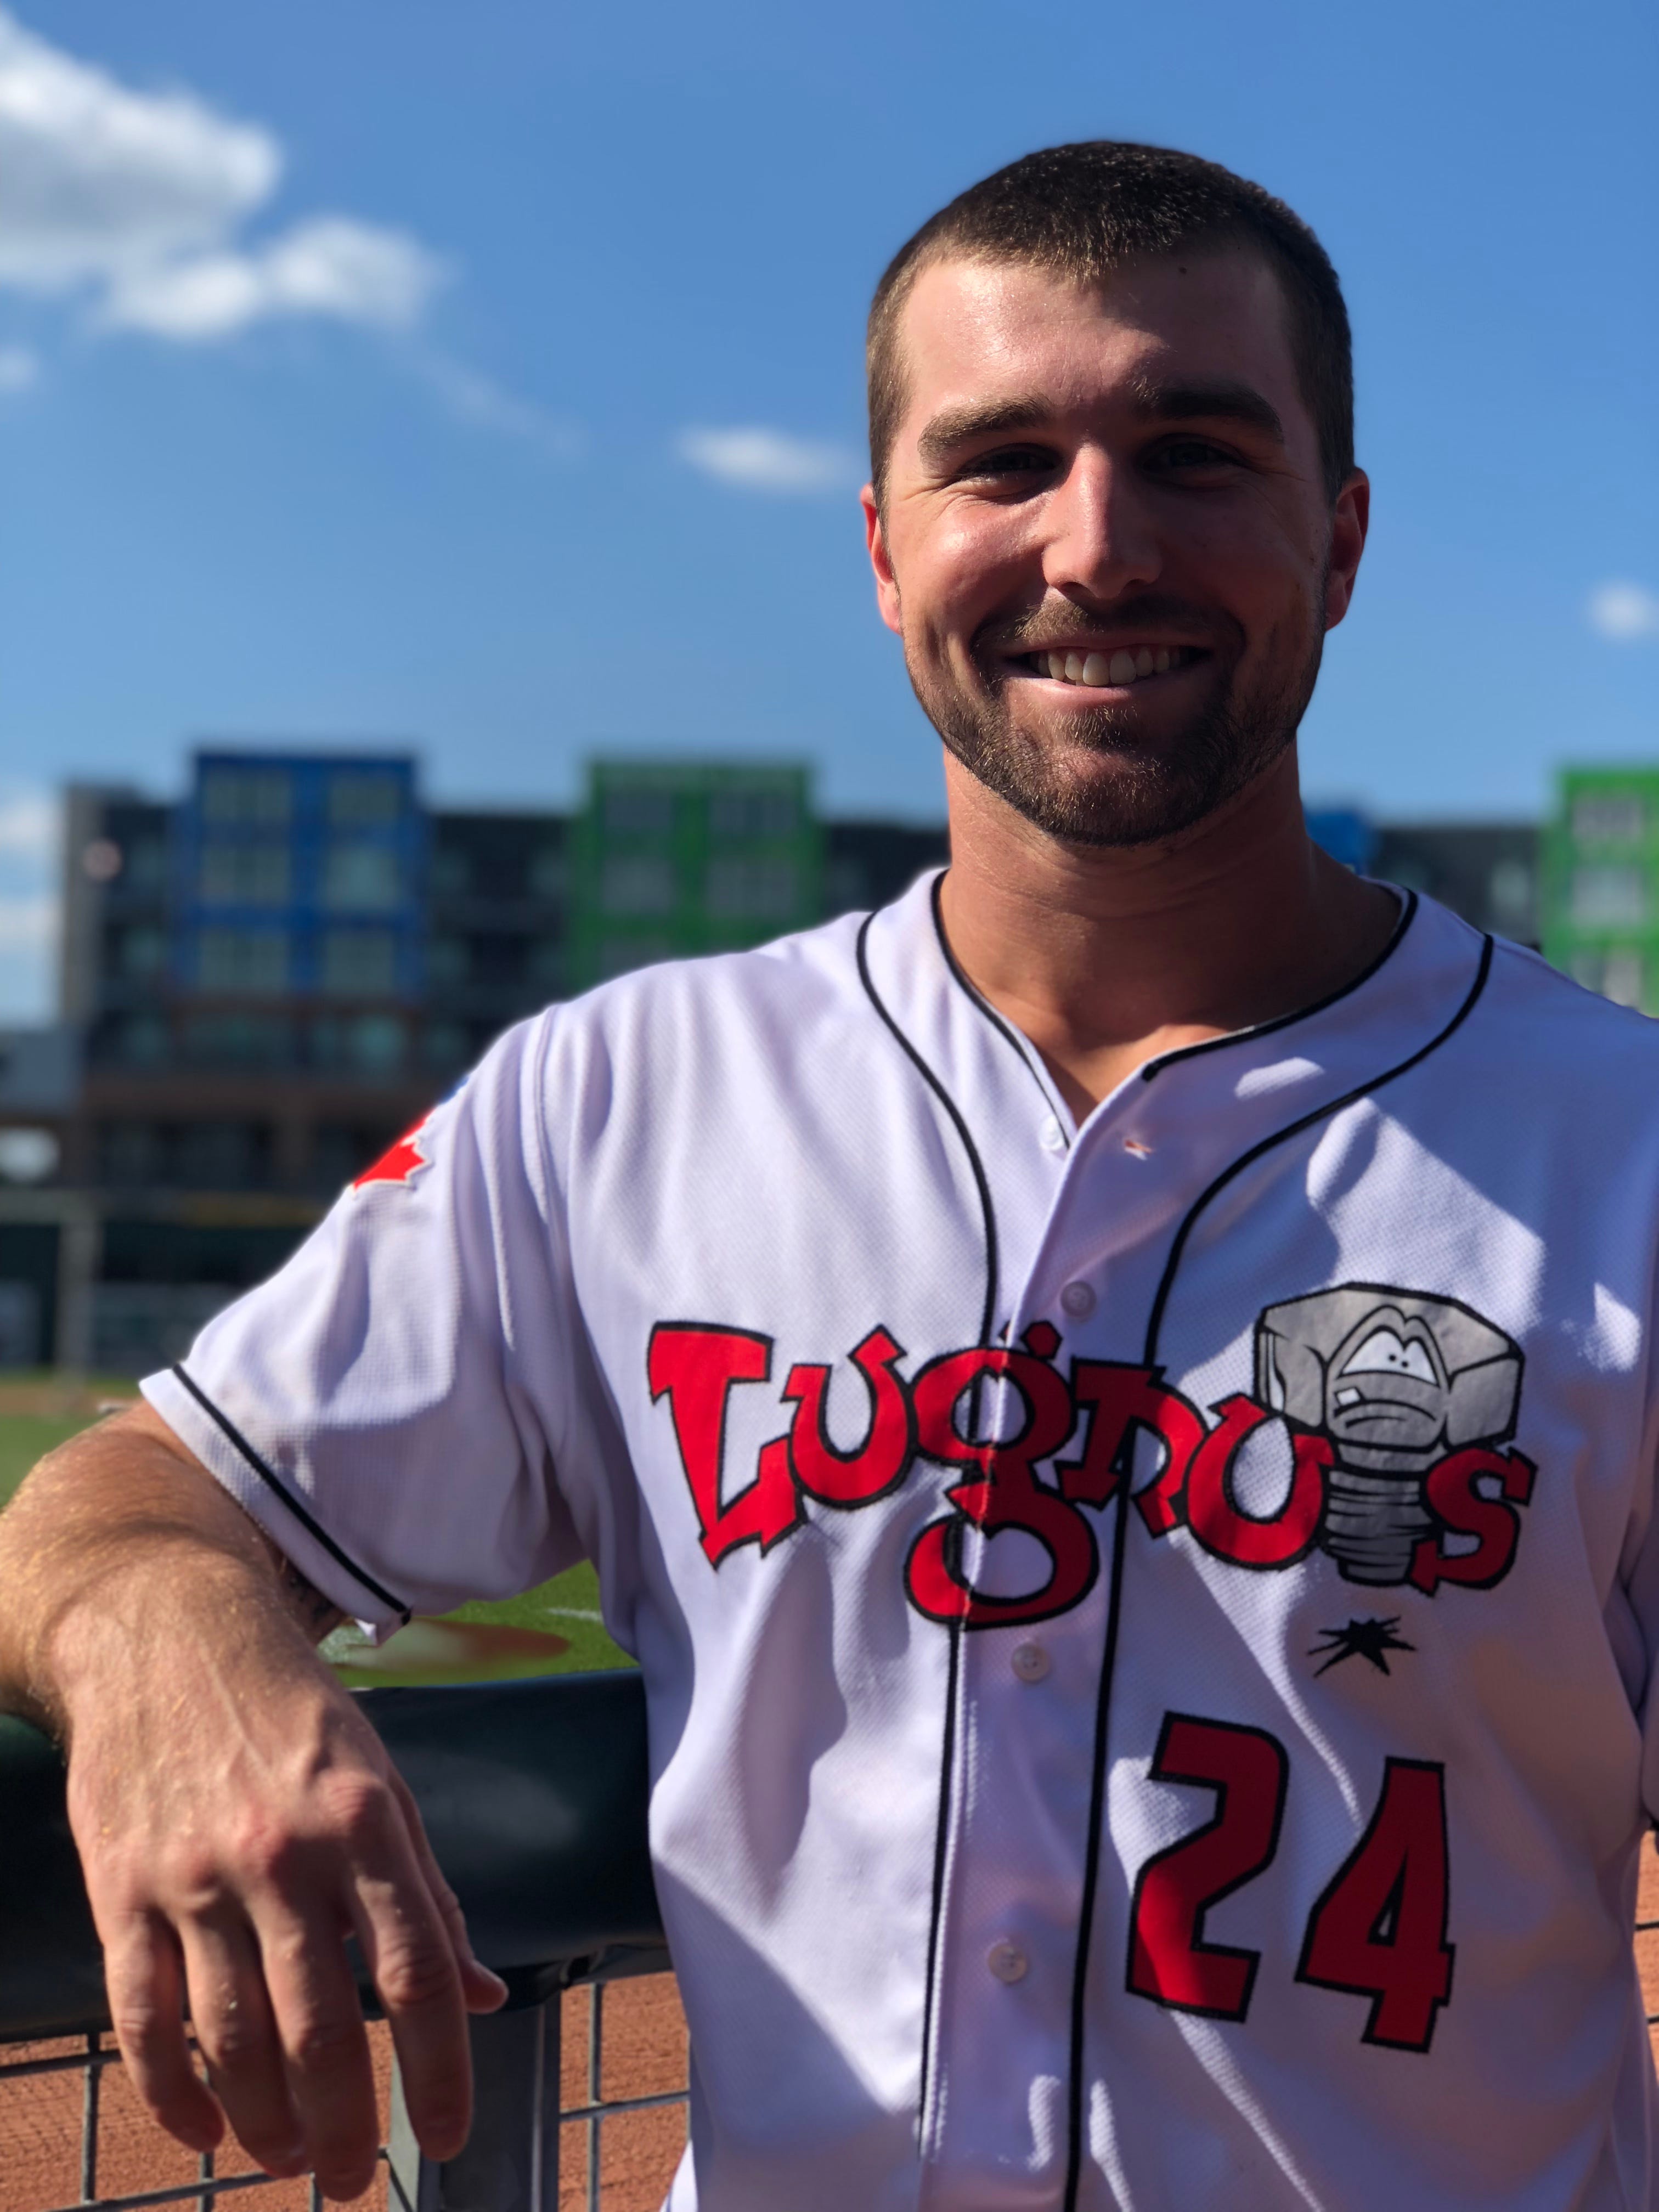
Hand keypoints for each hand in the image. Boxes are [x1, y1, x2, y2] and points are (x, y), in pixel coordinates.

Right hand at [61, 1606, 505, 2199]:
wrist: (165, 1632)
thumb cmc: (291, 1711)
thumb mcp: (383, 1778)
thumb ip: (428, 1893)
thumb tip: (479, 1994)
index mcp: (365, 1822)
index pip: (415, 1971)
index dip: (439, 2068)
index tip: (446, 2138)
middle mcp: (283, 1854)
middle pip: (323, 2026)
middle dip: (346, 2125)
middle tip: (354, 2182)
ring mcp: (195, 1876)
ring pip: (233, 2038)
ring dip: (265, 2123)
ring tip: (289, 2164)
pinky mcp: (121, 1889)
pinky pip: (145, 2017)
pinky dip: (172, 2091)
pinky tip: (204, 2132)